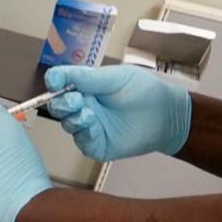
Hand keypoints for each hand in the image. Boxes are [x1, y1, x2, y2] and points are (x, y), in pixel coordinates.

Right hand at [44, 65, 190, 161]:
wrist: (167, 114)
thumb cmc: (144, 91)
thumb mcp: (116, 78)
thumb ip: (87, 78)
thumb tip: (54, 76)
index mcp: (85, 88)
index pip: (60, 85)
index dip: (54, 83)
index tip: (55, 82)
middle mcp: (83, 107)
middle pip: (59, 107)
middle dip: (62, 103)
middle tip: (75, 100)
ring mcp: (89, 127)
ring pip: (68, 124)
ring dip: (73, 118)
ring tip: (89, 114)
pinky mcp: (97, 145)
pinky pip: (82, 142)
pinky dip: (84, 134)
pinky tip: (93, 126)